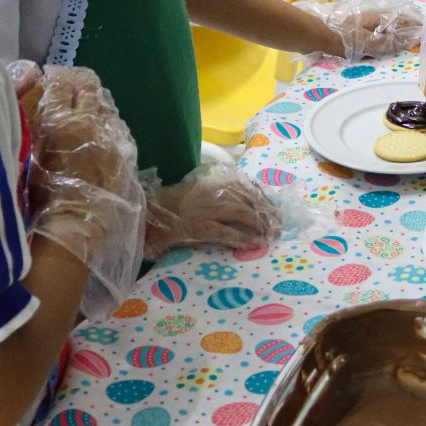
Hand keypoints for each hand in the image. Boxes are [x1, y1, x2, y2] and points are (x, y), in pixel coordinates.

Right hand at [33, 67, 132, 198]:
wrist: (78, 223)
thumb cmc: (43, 195)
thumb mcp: (29, 156)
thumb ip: (35, 127)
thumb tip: (37, 107)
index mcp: (60, 121)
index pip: (59, 84)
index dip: (54, 77)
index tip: (50, 77)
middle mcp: (88, 121)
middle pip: (87, 85)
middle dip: (76, 80)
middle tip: (68, 83)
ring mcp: (111, 134)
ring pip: (105, 103)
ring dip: (93, 101)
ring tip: (83, 108)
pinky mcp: (125, 149)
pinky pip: (116, 125)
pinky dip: (106, 122)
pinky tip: (99, 130)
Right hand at [143, 164, 281, 258]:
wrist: (146, 214)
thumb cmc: (170, 205)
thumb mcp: (197, 191)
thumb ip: (217, 193)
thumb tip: (243, 203)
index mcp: (212, 181)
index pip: (246, 187)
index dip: (263, 199)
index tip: (274, 209)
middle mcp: (212, 192)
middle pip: (248, 200)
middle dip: (266, 214)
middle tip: (278, 227)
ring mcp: (206, 209)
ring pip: (241, 213)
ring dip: (259, 225)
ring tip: (270, 236)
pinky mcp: (198, 227)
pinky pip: (226, 232)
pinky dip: (242, 238)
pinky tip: (254, 244)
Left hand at [296, 0, 421, 61]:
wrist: (314, 34)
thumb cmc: (340, 36)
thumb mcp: (365, 42)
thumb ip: (385, 43)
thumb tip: (405, 42)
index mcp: (378, 18)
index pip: (403, 20)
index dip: (415, 26)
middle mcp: (372, 17)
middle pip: (394, 22)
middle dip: (407, 30)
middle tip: (418, 39)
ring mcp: (362, 21)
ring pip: (384, 27)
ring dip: (394, 34)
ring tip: (403, 44)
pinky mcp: (353, 28)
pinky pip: (374, 33)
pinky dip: (382, 38)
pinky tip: (380, 46)